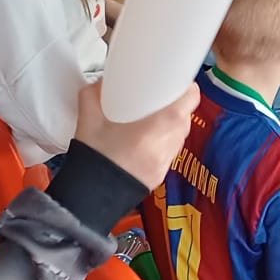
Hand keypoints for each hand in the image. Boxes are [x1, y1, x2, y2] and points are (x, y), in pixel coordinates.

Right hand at [75, 78, 199, 190]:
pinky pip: (169, 152)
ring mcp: (167, 162)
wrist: (90, 197)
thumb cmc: (94, 159)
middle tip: (157, 99)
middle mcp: (169, 144)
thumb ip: (94, 94)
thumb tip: (102, 83)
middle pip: (185, 116)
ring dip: (170, 125)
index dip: (185, 87)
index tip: (176, 82)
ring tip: (150, 120)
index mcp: (160, 126)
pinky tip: (144, 141)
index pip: (190, 98)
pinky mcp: (161, 175)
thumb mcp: (89, 118)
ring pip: (178, 135)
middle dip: (174, 105)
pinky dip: (161, 143)